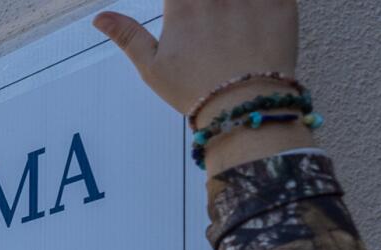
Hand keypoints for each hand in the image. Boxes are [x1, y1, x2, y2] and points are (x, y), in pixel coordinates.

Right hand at [92, 0, 297, 114]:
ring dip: (230, 0)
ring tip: (227, 15)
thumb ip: (127, 36)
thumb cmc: (194, 91)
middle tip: (207, 16)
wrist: (244, 109)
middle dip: (207, 1)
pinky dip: (264, 1)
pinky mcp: (281, 4)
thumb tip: (100, 17)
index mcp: (184, 5)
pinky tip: (252, 13)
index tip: (179, 5)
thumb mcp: (152, 68)